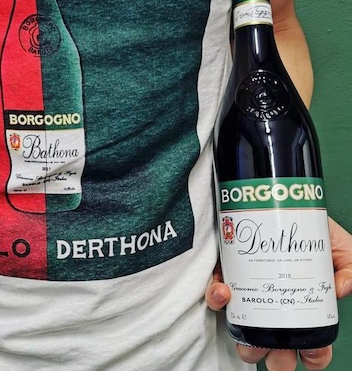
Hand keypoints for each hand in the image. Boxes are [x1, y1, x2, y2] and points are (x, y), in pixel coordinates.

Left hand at [206, 217, 351, 370]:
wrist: (284, 201)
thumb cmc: (313, 230)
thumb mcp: (340, 250)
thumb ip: (350, 268)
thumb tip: (340, 287)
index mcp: (304, 309)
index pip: (311, 347)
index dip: (313, 356)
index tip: (310, 350)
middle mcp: (276, 308)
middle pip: (274, 348)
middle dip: (274, 357)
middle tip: (274, 345)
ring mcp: (250, 293)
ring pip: (243, 331)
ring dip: (242, 338)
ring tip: (247, 326)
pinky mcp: (228, 276)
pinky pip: (217, 296)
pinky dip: (217, 299)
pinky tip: (224, 291)